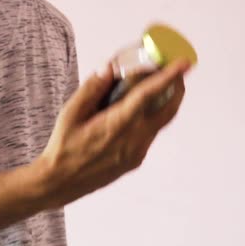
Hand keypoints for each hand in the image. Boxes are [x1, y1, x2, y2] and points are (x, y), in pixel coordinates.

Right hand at [37, 59, 189, 206]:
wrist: (61, 182)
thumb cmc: (63, 148)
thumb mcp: (70, 114)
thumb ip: (91, 89)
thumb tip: (109, 68)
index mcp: (117, 125)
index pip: (148, 95)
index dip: (168, 77)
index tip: (183, 63)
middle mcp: (133, 140)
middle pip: (168, 109)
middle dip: (177, 87)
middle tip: (176, 69)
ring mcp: (137, 152)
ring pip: (160, 122)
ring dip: (165, 102)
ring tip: (157, 85)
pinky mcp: (136, 160)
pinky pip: (150, 134)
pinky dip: (151, 117)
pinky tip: (138, 110)